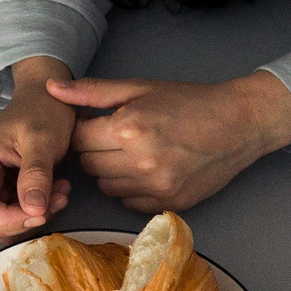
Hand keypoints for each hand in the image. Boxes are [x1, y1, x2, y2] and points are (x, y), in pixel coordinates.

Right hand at [0, 56, 77, 241]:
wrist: (45, 100)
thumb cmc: (41, 112)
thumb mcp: (42, 139)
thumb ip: (36, 174)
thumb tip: (35, 211)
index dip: (4, 219)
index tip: (40, 213)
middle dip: (22, 219)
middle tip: (58, 199)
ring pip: (2, 224)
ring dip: (32, 217)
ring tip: (60, 192)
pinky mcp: (2, 192)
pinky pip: (14, 216)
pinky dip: (36, 212)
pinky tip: (55, 192)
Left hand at [53, 71, 290, 215]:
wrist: (239, 123)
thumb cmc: (188, 100)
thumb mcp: (139, 88)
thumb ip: (92, 92)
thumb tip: (51, 90)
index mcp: (129, 128)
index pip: (79, 140)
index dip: (83, 131)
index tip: (96, 125)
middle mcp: (139, 162)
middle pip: (89, 165)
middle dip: (95, 150)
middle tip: (116, 137)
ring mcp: (155, 187)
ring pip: (106, 187)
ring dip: (111, 171)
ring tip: (133, 152)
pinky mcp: (168, 203)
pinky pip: (128, 202)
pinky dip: (130, 188)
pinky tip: (147, 169)